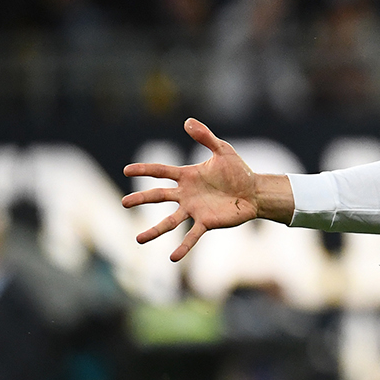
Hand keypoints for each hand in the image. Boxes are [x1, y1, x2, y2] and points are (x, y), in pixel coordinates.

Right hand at [122, 118, 293, 260]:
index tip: (127, 170)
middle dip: (141, 199)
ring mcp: (195, 210)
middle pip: (159, 197)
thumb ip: (205, 137)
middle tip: (124, 203)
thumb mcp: (222, 150)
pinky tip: (172, 258)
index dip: (145, 170)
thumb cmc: (238, 171)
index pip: (161, 172)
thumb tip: (187, 122)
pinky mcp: (207, 222)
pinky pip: (192, 236)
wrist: (255, 191)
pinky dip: (183, 247)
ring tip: (138, 240)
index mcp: (187, 176)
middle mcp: (186, 194)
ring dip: (154, 231)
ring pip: (170, 221)